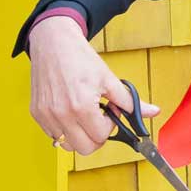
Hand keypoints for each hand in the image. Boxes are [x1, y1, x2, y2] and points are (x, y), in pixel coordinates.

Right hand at [27, 15, 160, 155]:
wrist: (53, 41)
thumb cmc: (79, 57)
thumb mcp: (108, 78)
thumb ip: (130, 101)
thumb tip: (153, 112)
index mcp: (82, 106)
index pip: (101, 136)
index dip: (109, 126)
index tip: (108, 114)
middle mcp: (61, 113)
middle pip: (84, 148)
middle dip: (95, 137)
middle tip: (98, 120)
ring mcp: (46, 114)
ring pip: (67, 145)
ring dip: (78, 136)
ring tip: (83, 116)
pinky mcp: (36, 112)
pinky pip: (53, 135)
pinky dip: (64, 130)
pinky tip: (69, 112)